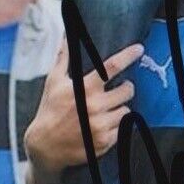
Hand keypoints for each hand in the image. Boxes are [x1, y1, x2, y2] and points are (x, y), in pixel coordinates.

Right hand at [25, 38, 142, 174]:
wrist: (45, 146)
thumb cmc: (49, 111)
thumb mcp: (53, 82)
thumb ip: (63, 58)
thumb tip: (66, 36)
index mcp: (84, 89)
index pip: (111, 67)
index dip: (128, 56)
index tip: (139, 49)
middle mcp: (94, 106)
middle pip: (127, 90)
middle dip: (125, 88)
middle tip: (118, 89)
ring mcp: (101, 125)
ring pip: (126, 110)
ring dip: (119, 107)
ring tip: (106, 109)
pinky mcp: (105, 141)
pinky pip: (123, 127)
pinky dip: (116, 124)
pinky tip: (103, 124)